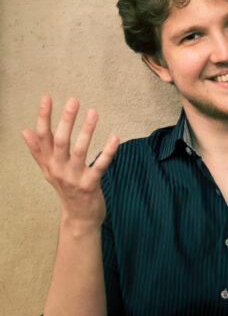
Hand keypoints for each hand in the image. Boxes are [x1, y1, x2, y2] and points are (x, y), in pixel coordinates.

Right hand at [21, 96, 119, 226]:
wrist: (78, 218)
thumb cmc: (66, 189)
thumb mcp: (48, 170)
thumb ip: (38, 151)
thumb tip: (25, 131)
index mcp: (48, 163)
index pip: (42, 137)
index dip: (43, 117)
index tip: (46, 98)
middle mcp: (58, 169)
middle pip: (60, 141)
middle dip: (66, 120)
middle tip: (73, 100)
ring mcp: (74, 178)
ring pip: (79, 151)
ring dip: (87, 131)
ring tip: (94, 112)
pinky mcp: (90, 185)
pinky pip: (100, 166)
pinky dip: (108, 152)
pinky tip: (115, 138)